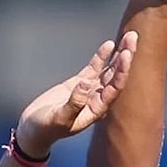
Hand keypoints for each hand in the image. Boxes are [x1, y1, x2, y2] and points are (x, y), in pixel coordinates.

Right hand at [16, 32, 137, 156]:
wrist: (34, 130)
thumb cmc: (46, 128)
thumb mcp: (59, 118)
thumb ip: (74, 103)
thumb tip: (85, 83)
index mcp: (97, 109)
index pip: (114, 87)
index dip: (121, 70)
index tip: (126, 54)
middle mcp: (97, 99)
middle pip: (116, 75)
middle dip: (125, 56)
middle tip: (133, 37)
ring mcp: (88, 90)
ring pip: (108, 70)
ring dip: (118, 54)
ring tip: (129, 37)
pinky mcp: (77, 85)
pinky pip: (93, 69)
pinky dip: (101, 57)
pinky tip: (108, 45)